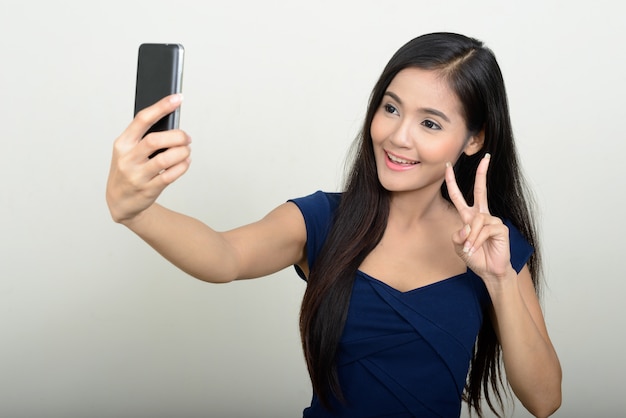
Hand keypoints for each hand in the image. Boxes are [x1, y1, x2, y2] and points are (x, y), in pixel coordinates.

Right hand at [106, 94, 191, 223]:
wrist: (120, 201)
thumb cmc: (128, 170)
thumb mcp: (128, 151)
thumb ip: (144, 137)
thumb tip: (172, 122)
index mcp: (122, 143)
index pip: (142, 119)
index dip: (161, 107)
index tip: (177, 98)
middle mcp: (127, 158)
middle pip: (156, 140)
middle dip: (177, 136)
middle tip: (186, 137)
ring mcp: (137, 175)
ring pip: (166, 159)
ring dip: (182, 152)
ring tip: (186, 151)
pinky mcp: (148, 189)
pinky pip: (171, 175)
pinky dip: (183, 166)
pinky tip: (185, 162)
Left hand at [445, 154, 511, 281]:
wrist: (489, 270)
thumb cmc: (475, 257)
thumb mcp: (459, 246)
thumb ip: (458, 236)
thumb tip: (466, 227)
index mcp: (469, 216)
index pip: (459, 196)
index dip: (452, 182)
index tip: (448, 166)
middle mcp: (481, 215)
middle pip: (481, 190)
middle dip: (482, 174)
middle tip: (485, 158)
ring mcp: (492, 220)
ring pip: (476, 221)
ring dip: (470, 237)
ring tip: (470, 249)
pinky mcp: (500, 228)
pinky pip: (484, 230)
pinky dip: (477, 240)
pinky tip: (476, 248)